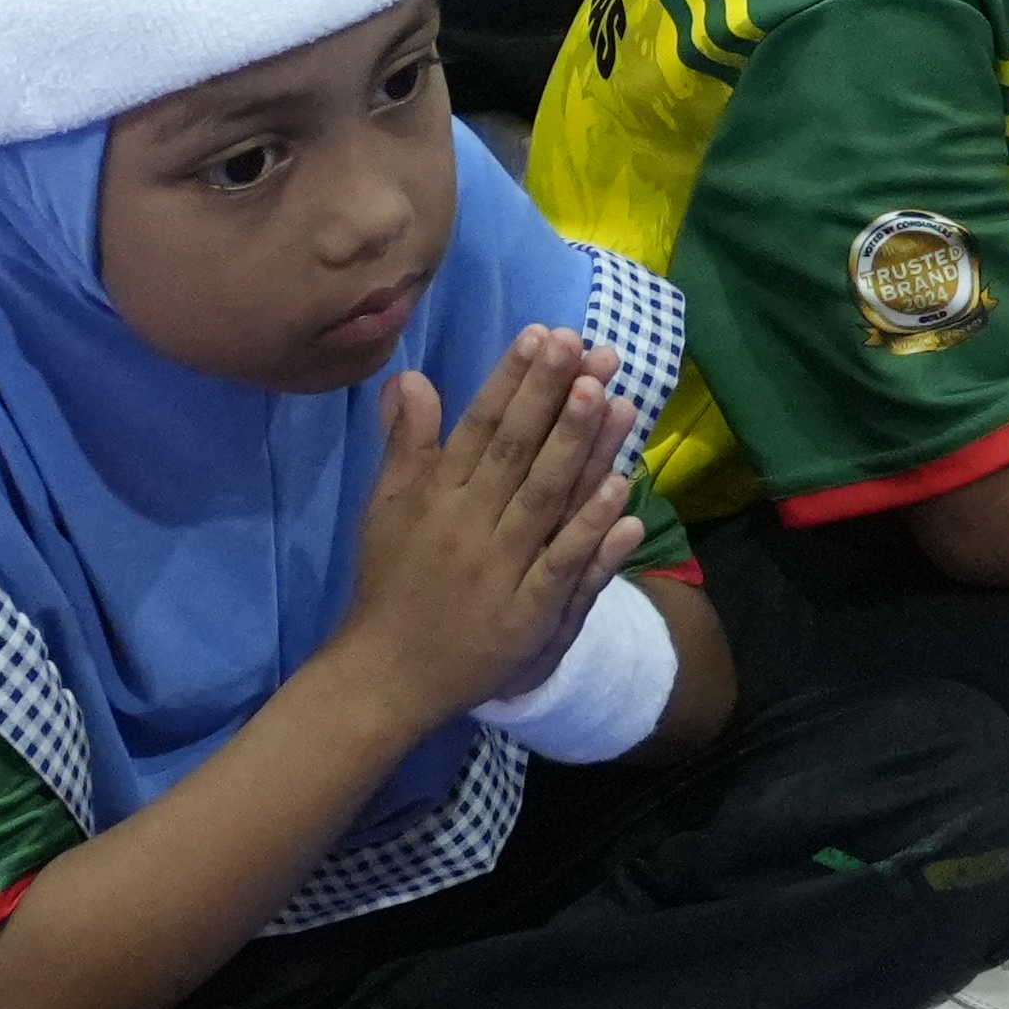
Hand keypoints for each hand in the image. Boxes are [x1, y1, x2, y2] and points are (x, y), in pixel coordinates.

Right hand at [334, 329, 641, 721]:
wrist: (385, 674)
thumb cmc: (390, 581)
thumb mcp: (386, 506)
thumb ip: (406, 442)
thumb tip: (411, 375)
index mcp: (437, 495)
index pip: (480, 426)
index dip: (513, 379)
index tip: (544, 335)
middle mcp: (470, 524)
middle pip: (519, 452)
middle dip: (554, 396)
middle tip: (588, 347)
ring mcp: (501, 570)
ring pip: (547, 500)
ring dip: (582, 449)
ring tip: (616, 398)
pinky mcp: (527, 615)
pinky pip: (563, 566)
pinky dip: (593, 530)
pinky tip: (623, 491)